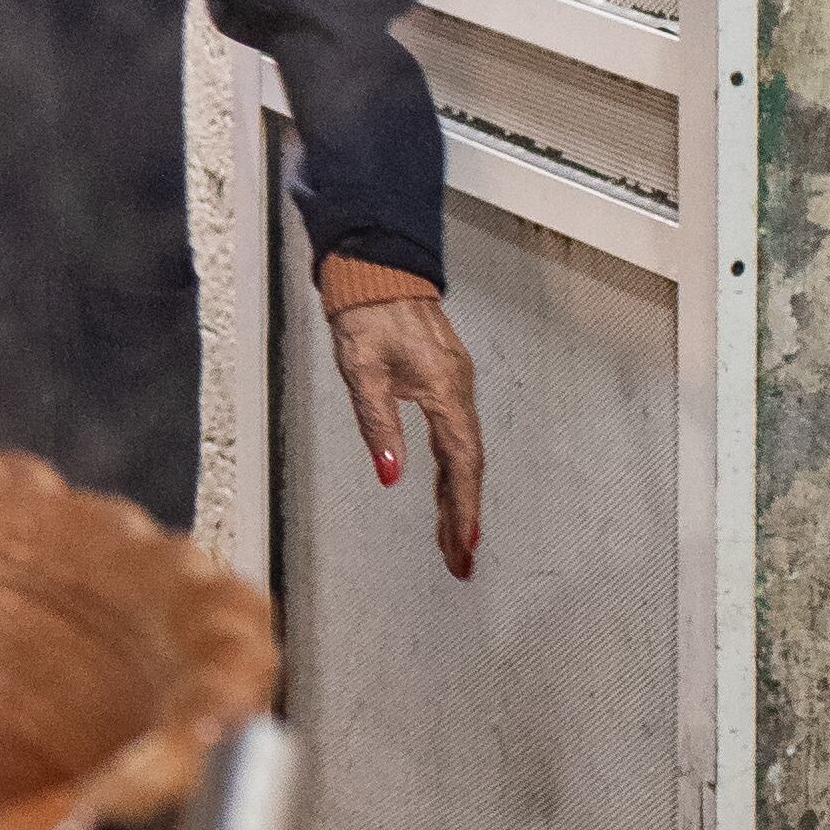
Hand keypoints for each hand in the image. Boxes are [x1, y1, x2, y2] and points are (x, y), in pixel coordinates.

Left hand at [332, 285, 486, 582]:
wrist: (375, 268)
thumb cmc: (367, 312)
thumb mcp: (362, 371)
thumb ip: (378, 425)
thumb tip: (389, 475)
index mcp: (444, 391)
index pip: (461, 463)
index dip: (463, 508)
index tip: (465, 546)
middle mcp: (458, 390)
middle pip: (467, 466)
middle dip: (463, 515)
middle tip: (460, 560)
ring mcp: (454, 385)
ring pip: (463, 453)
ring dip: (458, 497)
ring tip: (451, 540)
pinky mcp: (444, 380)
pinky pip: (456, 435)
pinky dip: (453, 470)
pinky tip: (444, 490)